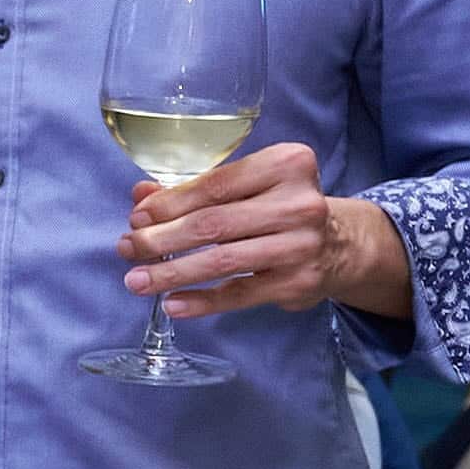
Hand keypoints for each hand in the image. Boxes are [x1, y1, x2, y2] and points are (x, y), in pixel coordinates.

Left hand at [121, 142, 403, 319]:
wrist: (342, 244)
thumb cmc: (280, 208)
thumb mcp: (248, 187)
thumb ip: (196, 187)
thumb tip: (140, 196)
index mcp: (286, 165)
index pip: (216, 185)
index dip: (169, 203)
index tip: (136, 218)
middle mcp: (300, 203)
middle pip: (214, 223)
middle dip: (161, 238)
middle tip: (127, 249)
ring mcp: (302, 245)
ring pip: (223, 261)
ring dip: (172, 273)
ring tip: (137, 280)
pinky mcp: (299, 282)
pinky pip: (240, 293)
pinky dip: (202, 301)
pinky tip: (172, 303)